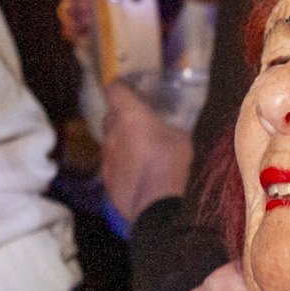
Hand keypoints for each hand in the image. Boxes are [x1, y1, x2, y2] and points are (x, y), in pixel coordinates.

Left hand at [101, 77, 192, 221]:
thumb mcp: (183, 138)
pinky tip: (136, 173)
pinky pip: (112, 163)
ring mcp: (107, 155)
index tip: (127, 90)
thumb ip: (172, 127)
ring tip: (139, 152)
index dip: (119, 88)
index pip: (114, 90)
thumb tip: (176, 124)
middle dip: (121, 117)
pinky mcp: (106, 177)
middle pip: (110, 116)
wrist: (156, 202)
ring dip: (121, 142)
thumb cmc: (172, 163)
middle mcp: (113, 132)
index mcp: (131, 115)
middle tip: (138, 123)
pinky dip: (121, 164)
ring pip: (110, 141)